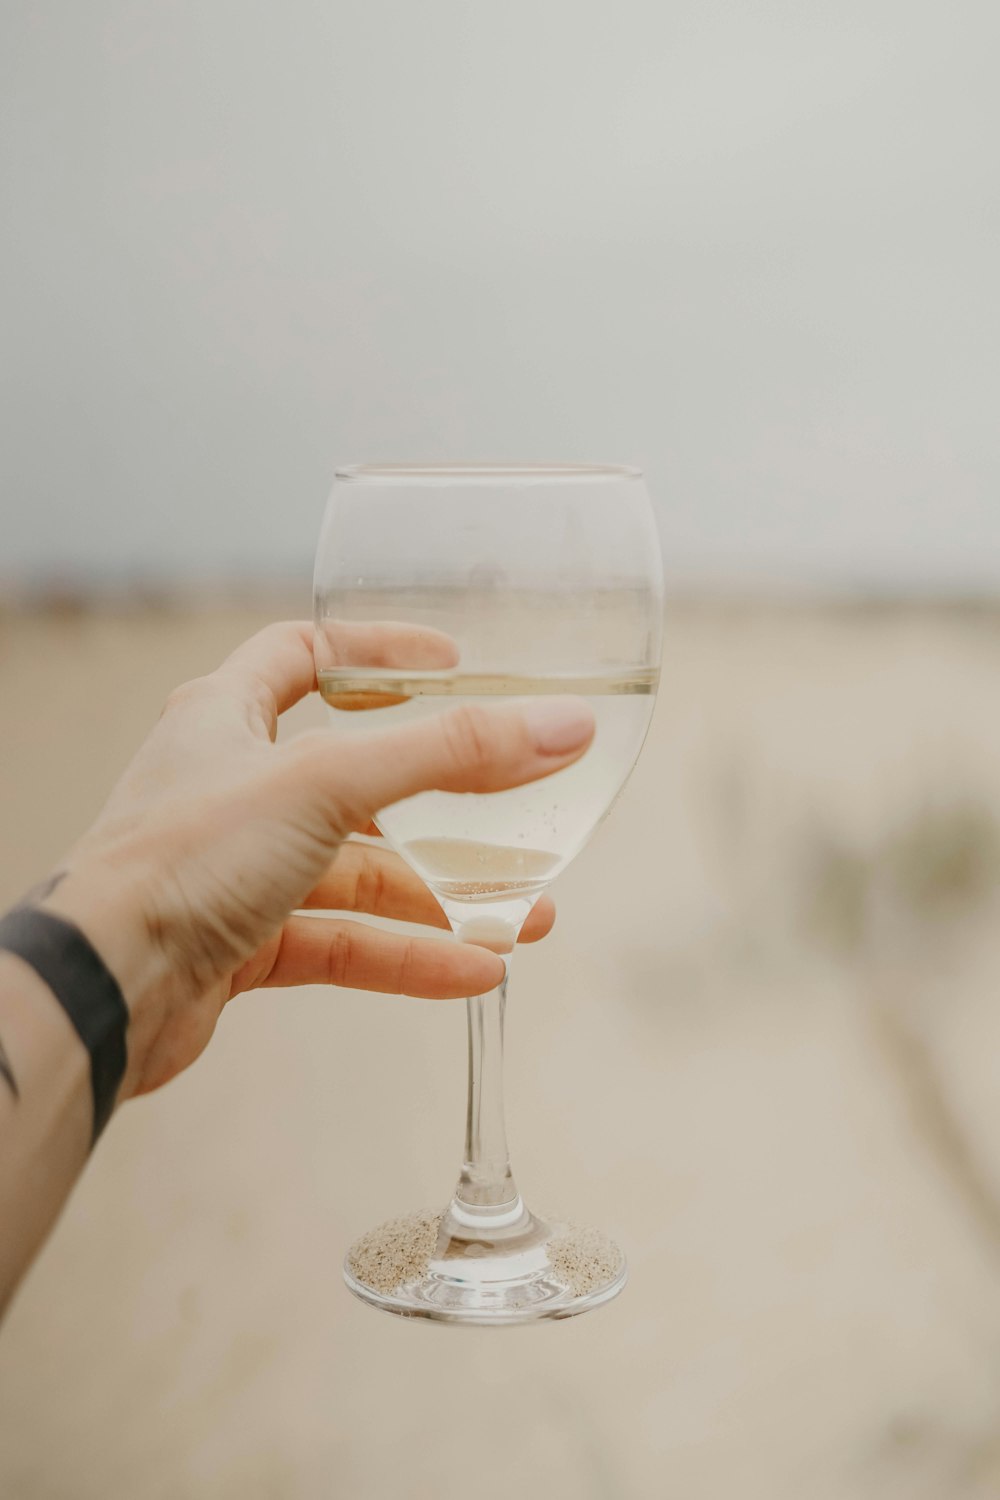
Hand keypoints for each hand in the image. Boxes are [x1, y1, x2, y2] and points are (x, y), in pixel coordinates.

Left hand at [39, 623, 593, 1100]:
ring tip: (530, 916)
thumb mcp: (327, 782)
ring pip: (357, 875)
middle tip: (522, 808)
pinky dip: (406, 955)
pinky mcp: (241, 943)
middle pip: (356, 780)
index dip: (377, 651)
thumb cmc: (180, 860)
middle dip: (445, 803)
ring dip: (443, 896)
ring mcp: (236, 870)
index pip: (305, 653)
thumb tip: (559, 727)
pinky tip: (476, 970)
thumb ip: (448, 754)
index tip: (451, 663)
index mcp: (227, 716)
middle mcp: (230, 787)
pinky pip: (343, 942)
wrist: (101, 989)